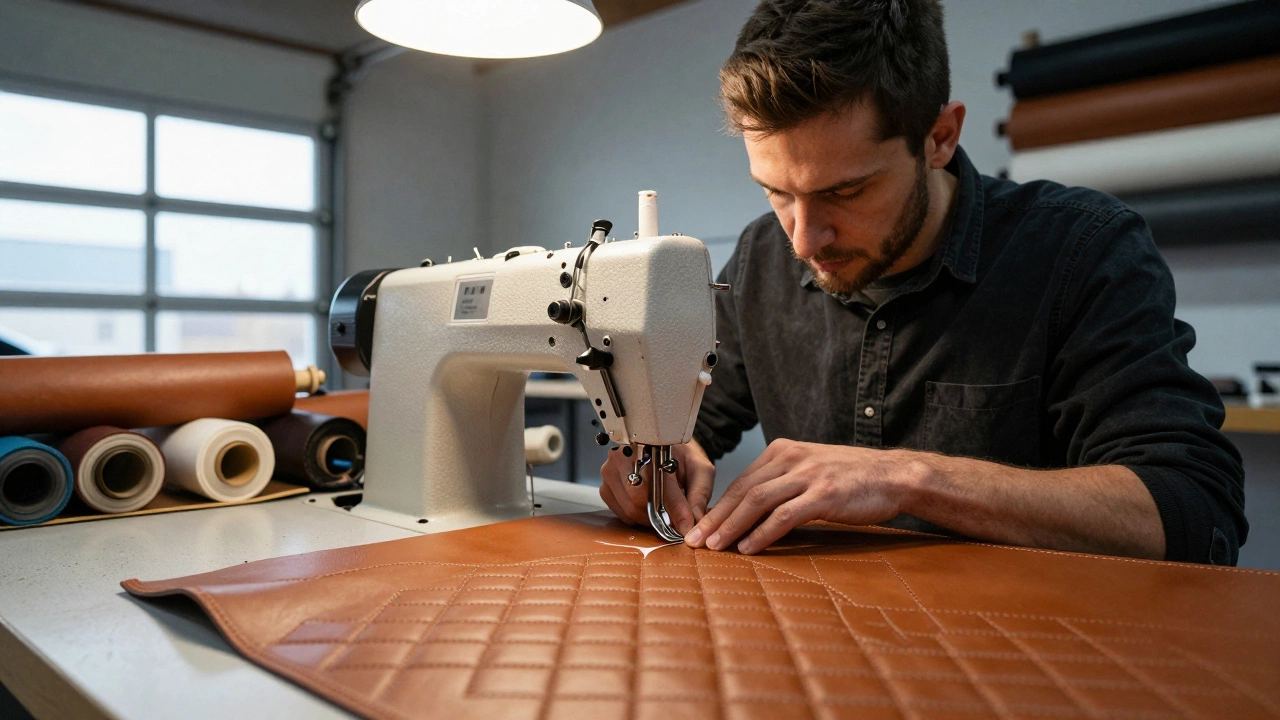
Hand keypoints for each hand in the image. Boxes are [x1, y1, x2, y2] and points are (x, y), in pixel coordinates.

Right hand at [599, 439, 715, 535]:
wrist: (662, 443)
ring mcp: (610, 472)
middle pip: (639, 500)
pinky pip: (621, 513)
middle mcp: (623, 457)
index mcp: (648, 448)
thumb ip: (699, 493)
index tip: (686, 526)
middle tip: (676, 520)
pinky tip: (649, 506)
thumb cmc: (681, 456)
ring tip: (664, 510)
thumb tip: (693, 522)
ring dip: (650, 518)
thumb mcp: (699, 469)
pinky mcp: (606, 487)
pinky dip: (638, 517)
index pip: (661, 485)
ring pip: (629, 509)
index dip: (676, 509)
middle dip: (660, 515)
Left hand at [684, 439, 919, 553]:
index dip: (717, 507)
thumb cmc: (852, 478)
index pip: (740, 481)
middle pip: (742, 490)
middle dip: (715, 518)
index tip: (700, 527)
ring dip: (731, 527)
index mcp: (783, 451)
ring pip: (757, 501)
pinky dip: (762, 533)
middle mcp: (790, 457)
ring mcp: (808, 474)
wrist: (894, 476)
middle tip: (695, 541)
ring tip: (715, 548)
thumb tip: (749, 513)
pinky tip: (749, 547)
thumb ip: (782, 484)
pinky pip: (784, 515)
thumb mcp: (811, 470)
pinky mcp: (824, 494)